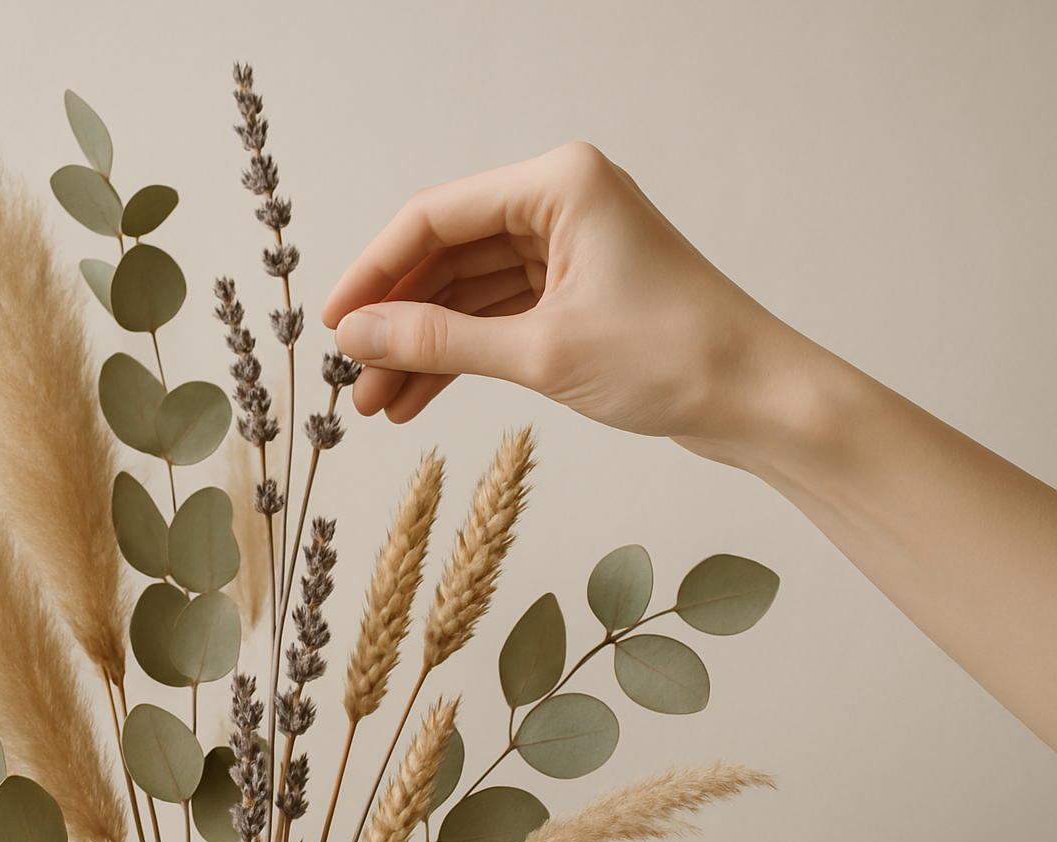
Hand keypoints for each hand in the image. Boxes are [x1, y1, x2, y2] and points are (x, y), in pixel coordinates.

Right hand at [322, 142, 795, 451]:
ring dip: (423, 346)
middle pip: (447, 254)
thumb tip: (356, 336)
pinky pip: (498, 315)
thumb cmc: (675, 359)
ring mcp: (571, 247)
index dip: (373, 272)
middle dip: (397, 320)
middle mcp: (561, 203)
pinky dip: (461, 354)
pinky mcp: (579, 291)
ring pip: (468, 291)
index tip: (333, 325)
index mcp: (558, 184)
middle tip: (351, 378)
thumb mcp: (538, 352)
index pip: (434, 217)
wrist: (762, 401)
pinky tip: (419, 397)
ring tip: (377, 404)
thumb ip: (437, 340)